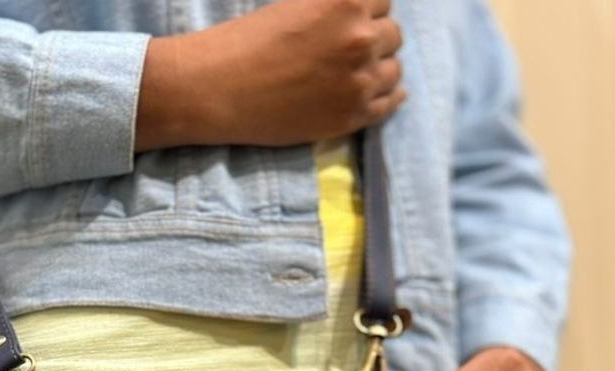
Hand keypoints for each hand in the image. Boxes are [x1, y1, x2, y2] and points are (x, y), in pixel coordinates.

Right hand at [136, 0, 405, 151]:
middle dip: (374, 40)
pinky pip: (389, 104)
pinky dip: (387, 97)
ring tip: (357, 75)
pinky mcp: (352, 116)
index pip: (383, 0)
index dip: (366, 12)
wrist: (220, 91)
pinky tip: (375, 93)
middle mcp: (360, 38)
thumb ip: (332, 7)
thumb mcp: (296, 3)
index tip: (354, 22)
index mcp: (345, 1)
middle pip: (392, 35)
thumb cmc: (247, 41)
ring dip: (380, 69)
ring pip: (394, 71)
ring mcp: (360, 81)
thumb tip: (356, 12)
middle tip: (348, 52)